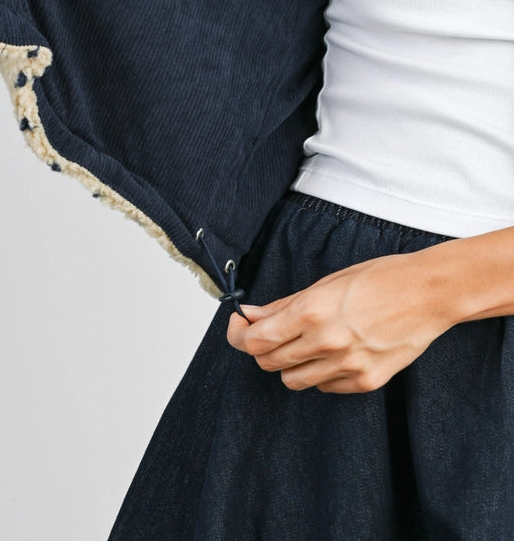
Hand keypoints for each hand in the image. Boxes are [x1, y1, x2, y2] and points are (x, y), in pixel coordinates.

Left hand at [227, 250, 455, 393]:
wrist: (429, 293)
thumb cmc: (380, 278)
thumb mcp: (326, 283)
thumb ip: (283, 304)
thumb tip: (250, 314)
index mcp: (312, 312)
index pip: (255, 340)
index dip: (238, 335)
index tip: (238, 326)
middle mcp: (326, 342)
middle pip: (269, 363)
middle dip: (263, 348)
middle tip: (271, 332)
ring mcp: (347, 366)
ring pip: (293, 381)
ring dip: (290, 364)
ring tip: (308, 342)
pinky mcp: (366, 382)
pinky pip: (325, 387)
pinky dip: (321, 373)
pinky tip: (335, 352)